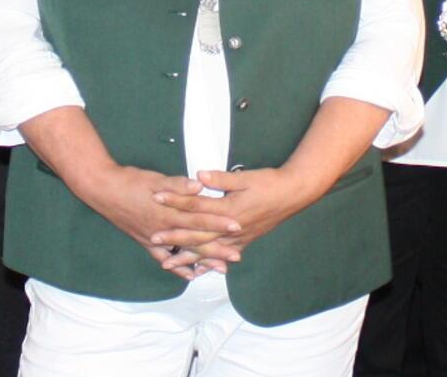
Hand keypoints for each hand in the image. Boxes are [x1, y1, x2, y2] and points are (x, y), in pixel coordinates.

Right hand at [69, 164, 243, 279]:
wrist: (104, 190)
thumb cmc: (131, 181)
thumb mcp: (155, 179)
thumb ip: (178, 185)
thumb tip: (200, 186)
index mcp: (168, 211)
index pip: (199, 218)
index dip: (218, 222)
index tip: (237, 226)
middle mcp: (163, 229)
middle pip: (195, 240)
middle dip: (217, 249)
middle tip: (236, 256)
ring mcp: (154, 238)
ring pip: (183, 252)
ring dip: (202, 261)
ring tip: (219, 270)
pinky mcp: (146, 242)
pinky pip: (164, 258)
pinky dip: (178, 267)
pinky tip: (190, 275)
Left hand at [155, 167, 320, 255]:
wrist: (292, 194)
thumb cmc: (269, 183)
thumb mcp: (245, 177)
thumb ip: (220, 178)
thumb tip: (198, 176)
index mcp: (228, 209)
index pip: (195, 205)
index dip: (175, 200)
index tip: (156, 198)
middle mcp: (230, 228)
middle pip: (197, 233)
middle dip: (174, 236)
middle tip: (153, 239)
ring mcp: (237, 238)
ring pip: (207, 250)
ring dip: (187, 256)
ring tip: (168, 263)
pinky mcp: (243, 242)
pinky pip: (221, 256)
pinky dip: (208, 263)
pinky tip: (197, 270)